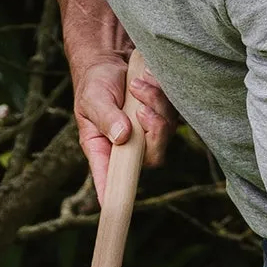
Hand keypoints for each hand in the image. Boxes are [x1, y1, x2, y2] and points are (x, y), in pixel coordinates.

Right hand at [71, 50, 171, 203]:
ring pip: (166, 133)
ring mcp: (147, 133)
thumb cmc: (95, 83)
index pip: (111, 179)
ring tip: (137, 85)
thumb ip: (106, 117)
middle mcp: (128, 147)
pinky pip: (173, 113)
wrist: (110, 59)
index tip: (113, 207)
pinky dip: (161, 94)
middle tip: (141, 107)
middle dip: (154, 131)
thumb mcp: (93, 99)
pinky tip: (145, 80)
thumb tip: (122, 136)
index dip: (114, 195)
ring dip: (155, 105)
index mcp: (104, 149)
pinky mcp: (162, 117)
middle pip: (152, 158)